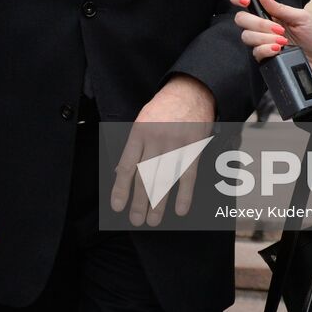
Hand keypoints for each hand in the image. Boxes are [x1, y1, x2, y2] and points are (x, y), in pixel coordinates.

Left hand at [111, 76, 215, 226]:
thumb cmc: (163, 109)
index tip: (117, 207)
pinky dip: (184, 194)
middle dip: (139, 202)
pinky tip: (180, 209)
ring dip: (158, 203)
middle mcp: (156, 139)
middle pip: (145, 177)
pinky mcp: (194, 147)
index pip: (127, 166)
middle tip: (136, 221)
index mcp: (139, 132)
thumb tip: (119, 173)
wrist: (191, 90)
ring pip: (165, 179)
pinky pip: (188, 175)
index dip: (121, 188)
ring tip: (153, 221)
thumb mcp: (142, 122)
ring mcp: (176, 144)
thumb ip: (133, 148)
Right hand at [231, 0, 311, 99]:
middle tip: (279, 29)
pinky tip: (278, 50)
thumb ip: (281, 8)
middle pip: (241, 19)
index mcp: (270, 13)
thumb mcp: (302, 18)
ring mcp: (262, 43)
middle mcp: (262, 27)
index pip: (245, 1)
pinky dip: (266, 49)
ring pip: (247, 36)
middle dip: (258, 23)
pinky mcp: (266, 59)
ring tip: (283, 41)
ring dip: (265, 37)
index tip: (246, 0)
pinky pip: (255, 53)